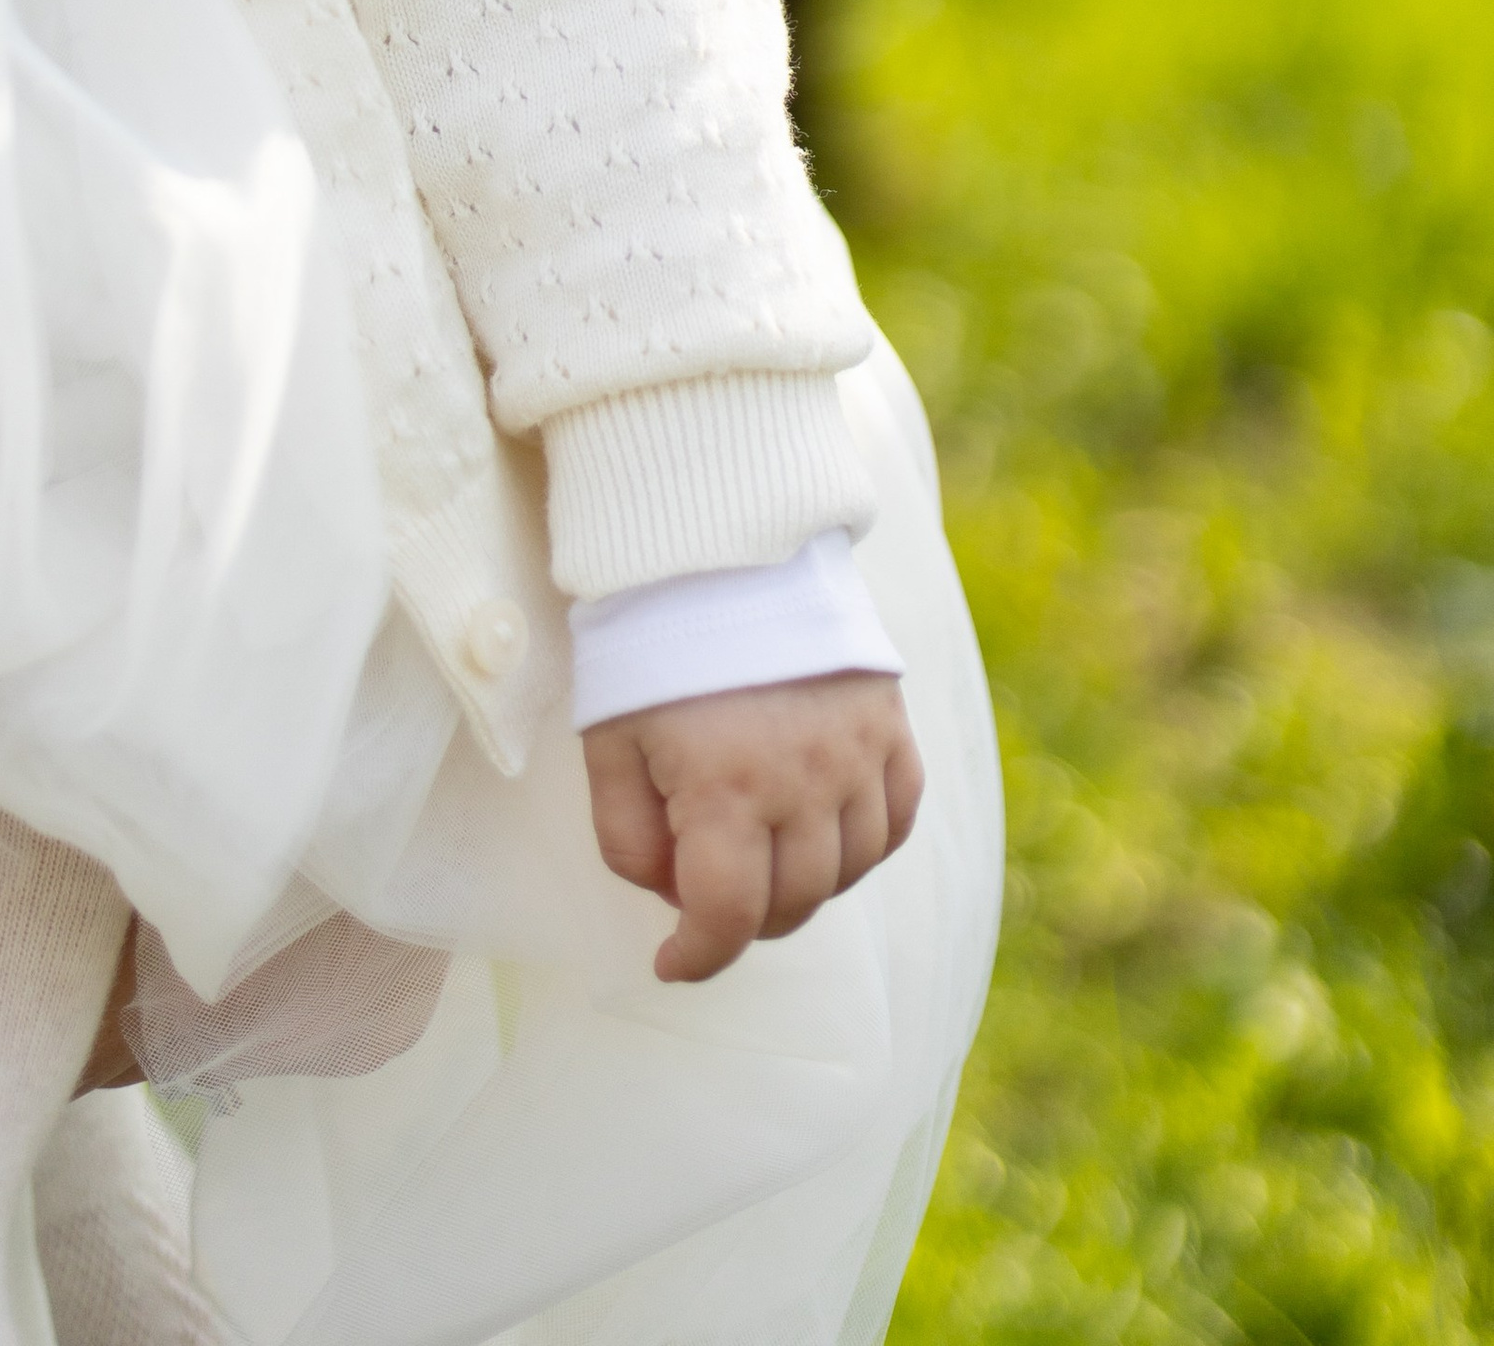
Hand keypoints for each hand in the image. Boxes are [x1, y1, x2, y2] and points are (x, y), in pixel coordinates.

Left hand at [582, 671, 923, 983]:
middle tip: (707, 895)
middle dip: (743, 919)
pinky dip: (864, 843)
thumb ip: (626, 836)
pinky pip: (896, 818)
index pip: (727, 917)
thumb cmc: (649, 641)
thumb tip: (670, 894)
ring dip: (804, 885)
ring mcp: (857, 752)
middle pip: (792, 902)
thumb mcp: (607, 740)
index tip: (673, 961)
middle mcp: (804, 779)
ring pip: (849, 871)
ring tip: (761, 857)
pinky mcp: (889, 723)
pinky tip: (825, 830)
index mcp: (725, 787)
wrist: (718, 541)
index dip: (698, 957)